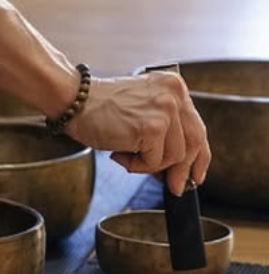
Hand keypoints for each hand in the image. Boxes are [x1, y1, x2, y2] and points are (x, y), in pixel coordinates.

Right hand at [66, 71, 210, 195]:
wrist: (73, 101)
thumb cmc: (99, 108)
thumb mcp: (141, 109)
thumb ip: (164, 128)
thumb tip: (179, 167)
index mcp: (173, 86)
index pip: (197, 127)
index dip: (199, 156)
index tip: (197, 173)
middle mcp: (173, 95)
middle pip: (193, 143)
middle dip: (183, 170)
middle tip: (174, 186)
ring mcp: (165, 110)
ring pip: (174, 157)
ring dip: (149, 165)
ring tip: (125, 154)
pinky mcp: (152, 127)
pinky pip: (155, 162)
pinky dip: (136, 165)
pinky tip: (119, 153)